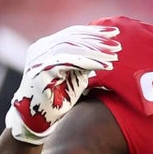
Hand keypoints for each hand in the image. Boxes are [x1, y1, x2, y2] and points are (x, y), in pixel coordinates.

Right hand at [6, 25, 119, 144]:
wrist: (35, 121)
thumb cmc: (56, 99)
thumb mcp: (72, 75)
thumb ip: (83, 61)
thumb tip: (105, 49)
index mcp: (45, 47)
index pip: (71, 34)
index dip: (93, 32)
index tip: (113, 32)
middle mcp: (40, 49)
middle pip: (73, 37)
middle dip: (97, 39)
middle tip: (117, 42)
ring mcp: (39, 58)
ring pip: (72, 47)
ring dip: (96, 51)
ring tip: (114, 54)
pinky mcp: (41, 70)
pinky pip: (70, 61)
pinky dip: (90, 62)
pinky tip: (105, 66)